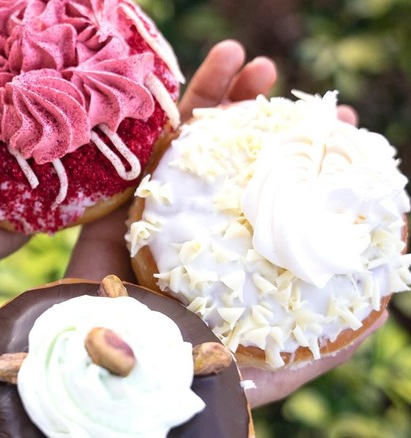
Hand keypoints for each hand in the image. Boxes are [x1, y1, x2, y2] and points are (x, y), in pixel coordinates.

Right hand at [65, 39, 376, 408]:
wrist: (109, 386)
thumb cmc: (193, 385)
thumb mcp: (274, 371)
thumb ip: (326, 344)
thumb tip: (381, 310)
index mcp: (236, 261)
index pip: (273, 197)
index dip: (302, 160)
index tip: (335, 128)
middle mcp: (197, 233)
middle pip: (230, 161)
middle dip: (258, 117)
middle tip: (281, 83)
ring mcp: (153, 218)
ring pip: (186, 147)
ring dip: (214, 97)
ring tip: (243, 60)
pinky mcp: (111, 211)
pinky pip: (138, 155)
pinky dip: (162, 114)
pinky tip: (187, 79)